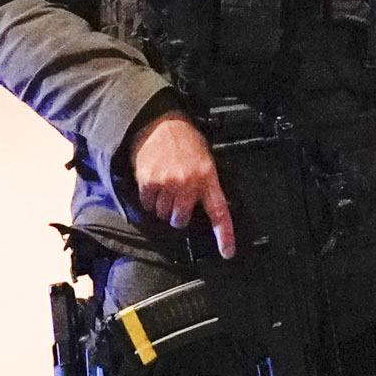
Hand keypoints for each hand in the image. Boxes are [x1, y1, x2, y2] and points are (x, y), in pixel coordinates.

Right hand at [129, 113, 233, 252]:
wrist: (159, 123)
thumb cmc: (184, 141)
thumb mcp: (204, 159)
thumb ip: (205, 183)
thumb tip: (204, 206)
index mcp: (208, 178)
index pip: (219, 212)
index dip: (225, 235)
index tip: (227, 252)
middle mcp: (189, 183)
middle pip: (180, 220)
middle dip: (176, 215)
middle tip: (176, 199)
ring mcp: (168, 184)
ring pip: (162, 214)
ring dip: (161, 206)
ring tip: (164, 186)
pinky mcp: (149, 182)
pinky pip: (147, 205)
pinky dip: (148, 198)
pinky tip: (152, 182)